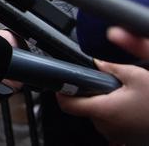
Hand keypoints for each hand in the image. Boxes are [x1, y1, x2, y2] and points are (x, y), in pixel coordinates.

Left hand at [57, 28, 148, 145]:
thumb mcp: (137, 76)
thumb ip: (111, 67)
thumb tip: (95, 61)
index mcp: (104, 110)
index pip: (67, 104)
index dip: (62, 91)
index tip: (64, 82)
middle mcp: (106, 127)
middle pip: (85, 108)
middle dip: (92, 94)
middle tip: (107, 84)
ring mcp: (116, 136)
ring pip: (99, 115)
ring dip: (105, 104)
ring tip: (123, 96)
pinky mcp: (126, 139)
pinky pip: (112, 124)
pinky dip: (116, 114)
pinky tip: (130, 107)